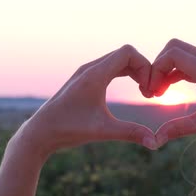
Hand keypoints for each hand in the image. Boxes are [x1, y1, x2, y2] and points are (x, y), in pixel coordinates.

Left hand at [21, 45, 157, 160]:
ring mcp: (86, 73)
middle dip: (143, 70)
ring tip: (144, 92)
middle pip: (126, 54)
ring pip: (118, 60)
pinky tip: (132, 91)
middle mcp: (90, 69)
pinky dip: (125, 74)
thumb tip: (156, 142)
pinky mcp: (83, 80)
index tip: (149, 90)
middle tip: (150, 93)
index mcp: (94, 75)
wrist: (40, 133)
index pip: (128, 52)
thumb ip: (130, 133)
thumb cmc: (68, 130)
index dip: (145, 66)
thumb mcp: (102, 131)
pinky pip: (110, 67)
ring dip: (135, 71)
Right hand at [146, 39, 195, 146]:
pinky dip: (176, 73)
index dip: (156, 69)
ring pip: (181, 54)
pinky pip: (189, 63)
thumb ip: (179, 128)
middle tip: (153, 91)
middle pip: (174, 48)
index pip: (172, 54)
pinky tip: (169, 91)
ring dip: (166, 70)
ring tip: (159, 94)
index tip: (152, 92)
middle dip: (159, 66)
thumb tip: (156, 141)